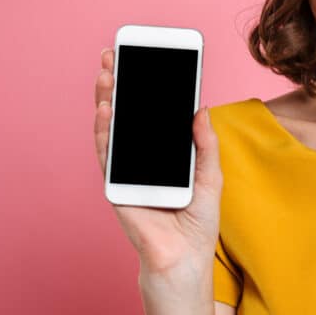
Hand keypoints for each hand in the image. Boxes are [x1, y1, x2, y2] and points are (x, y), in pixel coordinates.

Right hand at [94, 48, 222, 277]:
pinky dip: (105, 130)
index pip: (153, 113)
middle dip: (121, 84)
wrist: (184, 260)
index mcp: (165, 152)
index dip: (148, 87)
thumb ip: (204, 144)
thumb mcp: (210, 176)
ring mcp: (127, 170)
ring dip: (108, 100)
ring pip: (113, 128)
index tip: (145, 58)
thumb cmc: (197, 222)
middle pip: (128, 114)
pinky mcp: (116, 185)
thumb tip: (200, 109)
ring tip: (108, 73)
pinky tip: (106, 109)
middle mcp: (142, 157)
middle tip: (116, 55)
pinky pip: (108, 153)